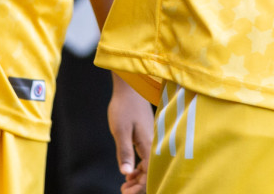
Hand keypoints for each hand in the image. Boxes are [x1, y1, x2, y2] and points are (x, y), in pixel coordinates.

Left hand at [109, 77, 152, 193]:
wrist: (130, 89)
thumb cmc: (124, 107)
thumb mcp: (120, 131)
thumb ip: (124, 152)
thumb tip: (125, 173)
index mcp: (149, 144)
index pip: (149, 173)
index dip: (140, 186)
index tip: (126, 193)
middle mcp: (153, 144)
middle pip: (151, 172)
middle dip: (138, 185)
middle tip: (123, 191)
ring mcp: (151, 141)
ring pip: (149, 166)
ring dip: (138, 178)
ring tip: (125, 186)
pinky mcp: (147, 138)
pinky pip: (147, 158)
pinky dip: (139, 168)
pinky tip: (129, 172)